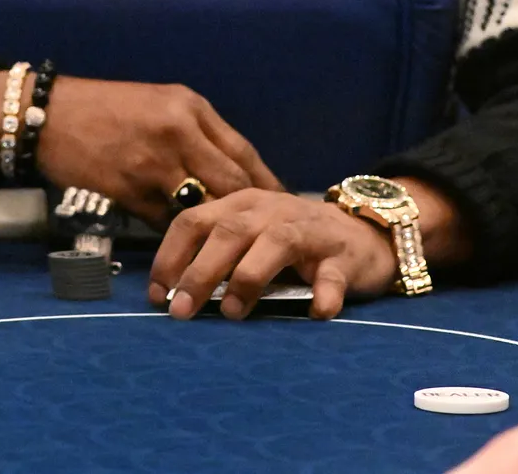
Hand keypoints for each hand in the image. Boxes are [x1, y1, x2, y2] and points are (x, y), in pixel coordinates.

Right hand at [29, 77, 281, 228]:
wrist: (49, 116)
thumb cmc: (107, 109)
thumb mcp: (161, 104)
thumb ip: (196, 134)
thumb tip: (231, 172)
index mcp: (190, 108)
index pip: (242, 151)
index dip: (266, 182)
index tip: (284, 205)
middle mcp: (178, 133)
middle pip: (231, 182)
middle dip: (251, 213)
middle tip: (265, 236)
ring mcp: (154, 164)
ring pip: (203, 207)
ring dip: (217, 232)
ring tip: (233, 250)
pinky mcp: (130, 191)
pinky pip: (167, 223)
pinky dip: (181, 237)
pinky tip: (189, 249)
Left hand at [148, 189, 397, 319]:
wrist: (362, 234)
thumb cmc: (292, 243)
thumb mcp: (249, 237)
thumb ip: (215, 255)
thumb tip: (168, 295)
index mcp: (240, 205)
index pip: (193, 220)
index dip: (169, 256)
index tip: (156, 294)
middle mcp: (270, 211)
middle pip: (229, 232)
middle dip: (200, 271)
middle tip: (180, 311)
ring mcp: (308, 230)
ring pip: (275, 244)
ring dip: (249, 277)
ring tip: (231, 312)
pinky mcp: (342, 255)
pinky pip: (332, 274)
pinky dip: (324, 293)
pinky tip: (317, 312)